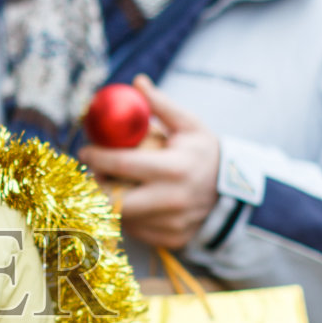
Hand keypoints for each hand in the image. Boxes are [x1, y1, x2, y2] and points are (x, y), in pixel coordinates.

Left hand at [79, 76, 219, 248]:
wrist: (236, 194)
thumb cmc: (206, 155)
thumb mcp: (190, 126)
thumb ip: (161, 105)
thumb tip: (137, 82)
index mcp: (174, 169)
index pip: (122, 165)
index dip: (98, 157)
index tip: (85, 150)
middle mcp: (171, 200)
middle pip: (114, 199)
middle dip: (97, 185)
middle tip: (93, 172)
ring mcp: (170, 224)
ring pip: (122, 216)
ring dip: (111, 201)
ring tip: (113, 184)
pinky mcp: (170, 239)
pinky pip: (136, 230)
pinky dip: (129, 216)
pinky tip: (134, 201)